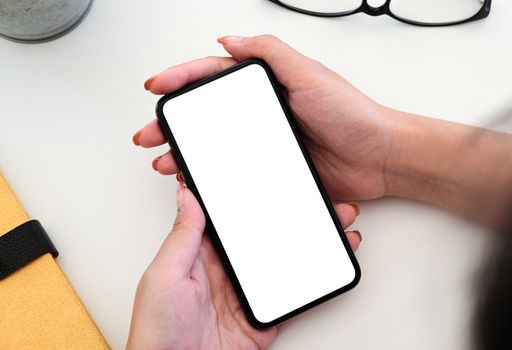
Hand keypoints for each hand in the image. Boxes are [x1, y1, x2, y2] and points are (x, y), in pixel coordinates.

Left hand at [126, 183, 361, 349]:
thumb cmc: (158, 331)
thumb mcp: (165, 274)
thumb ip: (182, 236)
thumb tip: (187, 195)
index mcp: (198, 254)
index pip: (228, 217)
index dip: (248, 197)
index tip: (270, 178)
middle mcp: (224, 270)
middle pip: (262, 236)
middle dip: (288, 216)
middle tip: (314, 196)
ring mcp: (245, 293)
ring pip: (281, 260)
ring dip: (306, 243)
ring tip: (331, 223)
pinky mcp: (261, 316)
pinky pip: (290, 294)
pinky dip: (310, 279)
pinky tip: (325, 261)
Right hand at [134, 35, 392, 200]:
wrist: (379, 157)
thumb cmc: (352, 114)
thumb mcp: (309, 74)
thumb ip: (269, 54)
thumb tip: (228, 41)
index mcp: (267, 84)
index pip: (214, 76)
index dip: (182, 78)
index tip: (157, 87)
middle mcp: (263, 112)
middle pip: (207, 113)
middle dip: (175, 122)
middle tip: (150, 133)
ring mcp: (267, 141)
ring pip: (216, 144)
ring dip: (188, 151)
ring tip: (166, 160)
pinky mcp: (275, 167)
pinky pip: (237, 170)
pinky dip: (215, 175)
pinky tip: (200, 181)